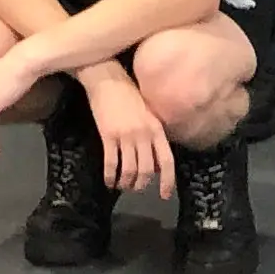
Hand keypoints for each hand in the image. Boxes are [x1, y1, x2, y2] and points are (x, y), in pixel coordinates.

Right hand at [84, 69, 172, 198]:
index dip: (167, 181)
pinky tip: (108, 181)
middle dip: (141, 185)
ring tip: (121, 185)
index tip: (164, 195)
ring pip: (129, 170)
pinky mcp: (108, 135)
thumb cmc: (128, 93)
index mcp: (156, 128)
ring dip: (125, 183)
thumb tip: (155, 164)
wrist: (107, 77)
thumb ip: (152, 137)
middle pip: (146, 170)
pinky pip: (111, 163)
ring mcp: (126, 135)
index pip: (166, 161)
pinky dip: (110, 176)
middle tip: (135, 189)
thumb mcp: (147, 114)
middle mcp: (144, 134)